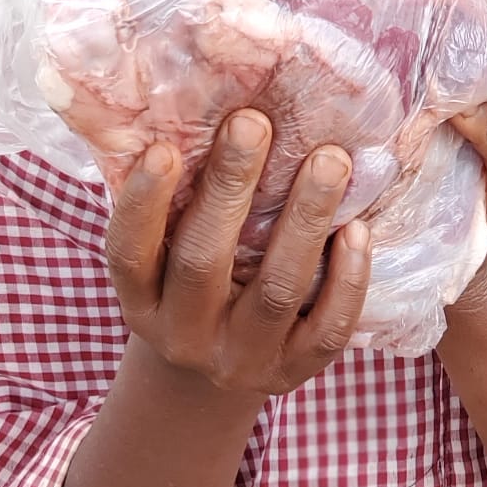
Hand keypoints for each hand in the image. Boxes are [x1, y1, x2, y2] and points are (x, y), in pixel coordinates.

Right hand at [104, 111, 371, 401]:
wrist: (213, 380)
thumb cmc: (191, 287)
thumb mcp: (166, 258)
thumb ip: (173, 205)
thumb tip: (196, 106)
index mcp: (141, 303)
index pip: (129, 254)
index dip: (144, 203)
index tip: (165, 147)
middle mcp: (183, 335)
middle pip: (202, 262)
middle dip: (230, 187)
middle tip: (254, 122)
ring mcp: (241, 360)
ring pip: (276, 290)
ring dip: (304, 219)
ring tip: (330, 159)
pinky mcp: (293, 372)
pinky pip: (327, 329)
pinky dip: (347, 278)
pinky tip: (357, 229)